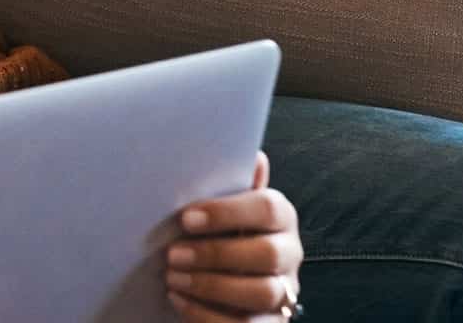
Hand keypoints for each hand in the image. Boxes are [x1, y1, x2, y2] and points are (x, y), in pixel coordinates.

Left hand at [166, 152, 302, 320]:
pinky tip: (178, 299)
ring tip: (173, 278)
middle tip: (173, 254)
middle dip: (216, 254)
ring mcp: (284, 293)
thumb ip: (234, 187)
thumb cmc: (220, 235)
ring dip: (211, 286)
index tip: (187, 218)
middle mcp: (290, 255)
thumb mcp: (223, 210)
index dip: (228, 212)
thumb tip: (254, 155)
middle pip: (267, 254)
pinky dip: (207, 315)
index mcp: (281, 219)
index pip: (270, 209)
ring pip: (261, 292)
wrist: (223, 284)